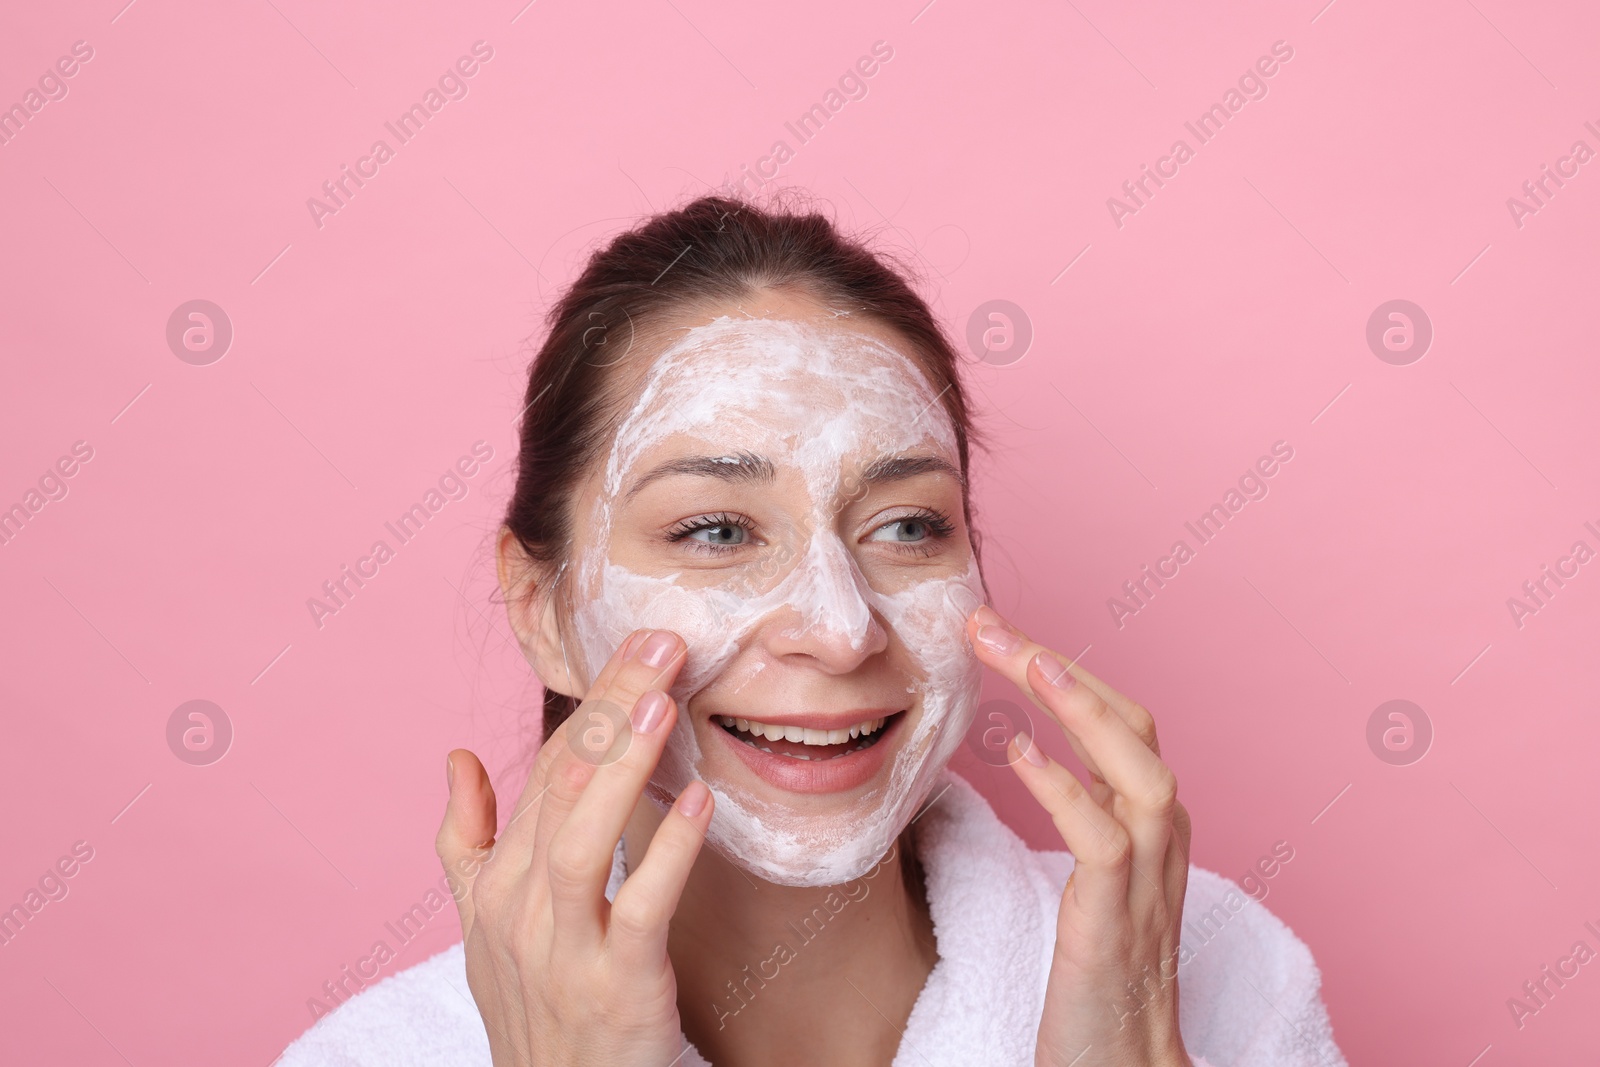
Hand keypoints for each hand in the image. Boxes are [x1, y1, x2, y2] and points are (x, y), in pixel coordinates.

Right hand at [435, 629, 712, 1066]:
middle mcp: (520, 908)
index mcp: (498, 882)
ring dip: (622, 764)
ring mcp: (563, 949)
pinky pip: (640, 909)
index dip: (592, 703)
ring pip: (581, 838)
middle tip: (662, 641)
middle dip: (611, 708)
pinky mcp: (616, 987)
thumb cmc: (533, 1007)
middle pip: (562, 786)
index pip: (545, 770)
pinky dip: (667, 851)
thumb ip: (466, 841)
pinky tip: (697, 799)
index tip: (636, 643)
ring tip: (665, 702)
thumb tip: (456, 756)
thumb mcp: (483, 925)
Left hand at [968, 605, 1192, 1066]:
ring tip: (1023, 658)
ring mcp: (1147, 882)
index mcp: (1150, 824)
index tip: (999, 632)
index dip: (1065, 670)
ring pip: (1137, 769)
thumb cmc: (1098, 981)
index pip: (1119, 720)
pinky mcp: (1115, 925)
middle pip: (1131, 724)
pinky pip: (1104, 843)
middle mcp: (1163, 840)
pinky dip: (1067, 791)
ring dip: (1080, 708)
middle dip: (1063, 665)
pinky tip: (1021, 756)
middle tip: (987, 622)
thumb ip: (1083, 815)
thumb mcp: (1094, 880)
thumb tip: (1040, 753)